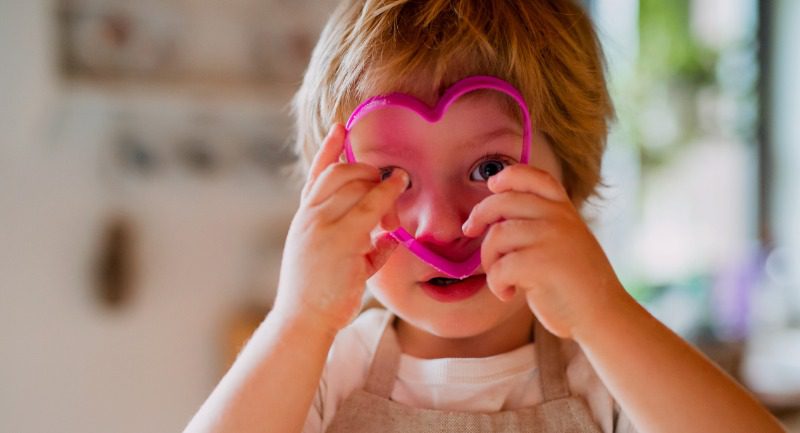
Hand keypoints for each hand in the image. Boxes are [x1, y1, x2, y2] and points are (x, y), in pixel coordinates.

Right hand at [272, 124, 408, 334]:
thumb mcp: (334, 262)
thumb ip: (362, 246)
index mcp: (304, 219)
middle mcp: (310, 217)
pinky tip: (397, 189)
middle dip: (365, 169)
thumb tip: (389, 239)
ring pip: (355, 186)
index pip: (316, 175)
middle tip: (385, 179)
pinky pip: (370, 210)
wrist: (301, 320)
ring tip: (398, 185)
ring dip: (380, 183)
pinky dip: (386, 196)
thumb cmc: (319, 295)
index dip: (329, 149)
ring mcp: (323, 227)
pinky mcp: (340, 241)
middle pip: (340, 173)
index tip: (340, 127)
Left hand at [462, 164, 627, 338]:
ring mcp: (552, 238)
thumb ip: (537, 223)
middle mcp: (559, 217)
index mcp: (564, 209)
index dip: (507, 176)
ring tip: (501, 278)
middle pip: (502, 202)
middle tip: (470, 231)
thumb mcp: (563, 241)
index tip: (492, 186)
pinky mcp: (543, 263)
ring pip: (496, 236)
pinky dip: (496, 284)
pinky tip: (508, 293)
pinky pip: (499, 267)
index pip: (534, 177)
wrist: (602, 315)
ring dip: (489, 260)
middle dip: (479, 217)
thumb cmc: (574, 282)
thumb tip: (489, 216)